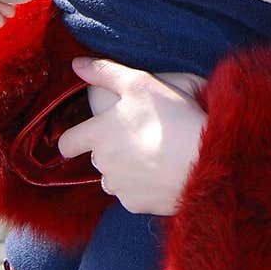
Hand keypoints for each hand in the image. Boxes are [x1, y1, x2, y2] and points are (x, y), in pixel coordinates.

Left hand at [59, 57, 205, 214]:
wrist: (203, 161)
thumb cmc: (170, 117)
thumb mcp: (139, 83)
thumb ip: (104, 72)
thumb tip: (76, 64)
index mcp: (97, 135)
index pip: (67, 143)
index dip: (74, 138)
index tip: (87, 134)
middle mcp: (102, 164)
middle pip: (96, 158)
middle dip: (110, 149)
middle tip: (138, 135)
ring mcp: (119, 188)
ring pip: (113, 178)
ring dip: (125, 169)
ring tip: (152, 155)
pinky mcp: (137, 205)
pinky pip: (132, 195)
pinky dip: (142, 187)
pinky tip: (161, 173)